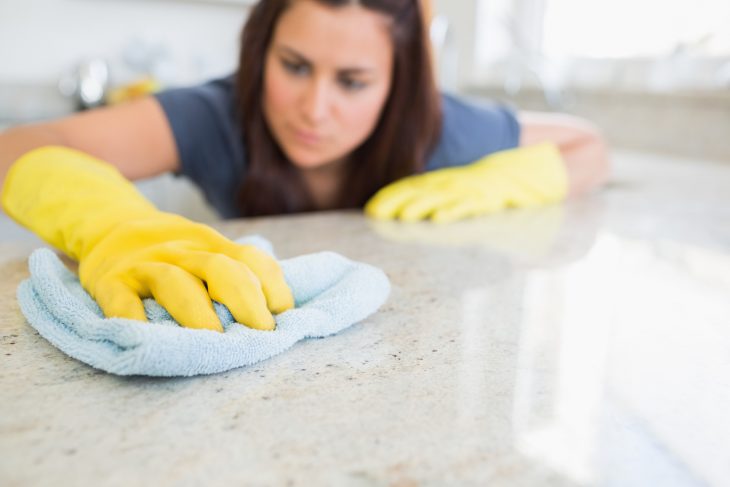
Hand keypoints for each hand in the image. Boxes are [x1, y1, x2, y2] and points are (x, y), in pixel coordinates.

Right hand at [79, 214, 292, 330]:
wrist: (110, 228)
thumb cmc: (174, 255)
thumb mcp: (207, 253)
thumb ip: (238, 275)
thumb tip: (282, 314)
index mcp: (213, 246)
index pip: (252, 260)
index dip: (273, 287)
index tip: (284, 317)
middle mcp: (183, 253)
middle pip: (220, 268)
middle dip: (245, 300)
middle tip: (260, 333)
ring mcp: (146, 266)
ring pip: (174, 282)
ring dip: (197, 312)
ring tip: (214, 339)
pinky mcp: (110, 283)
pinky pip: (121, 301)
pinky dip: (134, 320)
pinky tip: (149, 338)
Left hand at [365, 143, 567, 222]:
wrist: (546, 164)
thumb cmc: (509, 179)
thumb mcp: (477, 187)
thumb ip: (455, 197)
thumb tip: (432, 213)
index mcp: (454, 179)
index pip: (417, 186)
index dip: (394, 196)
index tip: (373, 208)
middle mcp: (461, 182)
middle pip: (423, 191)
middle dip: (398, 202)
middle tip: (375, 213)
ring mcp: (478, 189)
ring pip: (443, 198)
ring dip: (421, 207)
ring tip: (401, 217)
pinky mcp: (496, 196)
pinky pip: (472, 205)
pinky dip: (455, 211)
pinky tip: (439, 219)